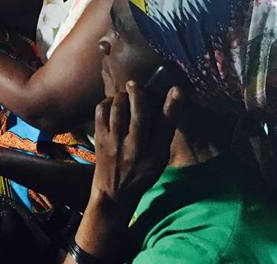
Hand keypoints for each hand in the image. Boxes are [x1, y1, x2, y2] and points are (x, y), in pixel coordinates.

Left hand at [90, 82, 182, 213]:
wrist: (114, 191)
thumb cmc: (141, 173)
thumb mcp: (158, 159)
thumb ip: (163, 133)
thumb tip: (168, 105)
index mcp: (154, 153)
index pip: (165, 126)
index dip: (172, 106)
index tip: (177, 89)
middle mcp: (135, 146)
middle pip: (139, 114)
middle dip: (138, 93)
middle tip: (135, 84)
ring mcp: (115, 142)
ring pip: (118, 110)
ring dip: (121, 97)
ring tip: (124, 94)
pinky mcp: (100, 138)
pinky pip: (101, 113)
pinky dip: (106, 103)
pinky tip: (111, 103)